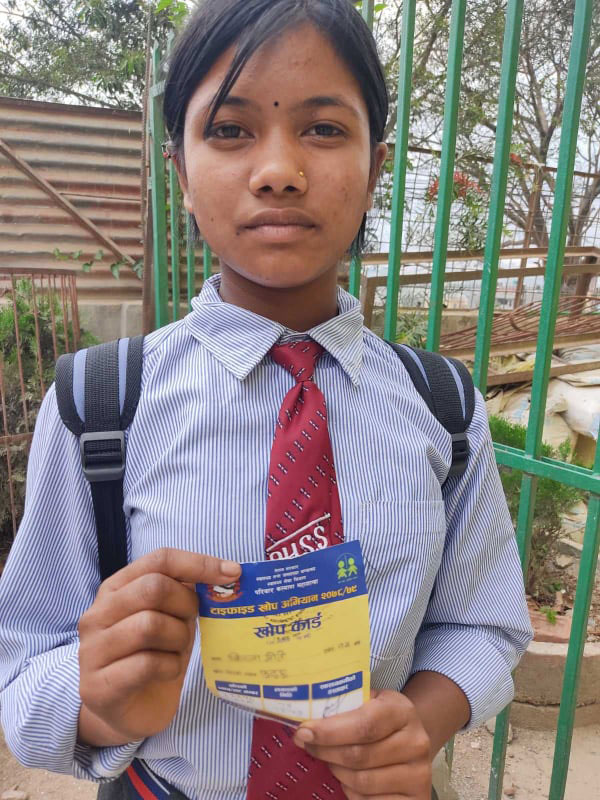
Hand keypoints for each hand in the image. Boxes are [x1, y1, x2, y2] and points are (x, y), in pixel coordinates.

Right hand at [78, 548, 239, 744]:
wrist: (126, 713)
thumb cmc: (152, 658)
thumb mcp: (171, 618)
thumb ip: (185, 593)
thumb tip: (226, 572)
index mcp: (115, 589)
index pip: (159, 560)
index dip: (198, 563)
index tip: (231, 574)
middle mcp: (97, 614)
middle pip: (153, 588)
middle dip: (185, 605)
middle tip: (192, 623)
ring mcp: (92, 651)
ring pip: (149, 625)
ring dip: (178, 639)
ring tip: (176, 650)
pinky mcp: (98, 686)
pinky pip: (147, 664)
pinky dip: (170, 666)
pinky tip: (168, 671)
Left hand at [293, 689, 431, 799]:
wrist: (411, 741)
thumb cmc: (381, 719)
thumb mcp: (370, 702)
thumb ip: (344, 705)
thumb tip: (303, 719)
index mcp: (403, 711)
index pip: (364, 724)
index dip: (330, 731)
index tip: (303, 731)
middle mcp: (416, 742)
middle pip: (359, 755)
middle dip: (325, 751)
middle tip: (306, 744)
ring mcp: (418, 774)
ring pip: (362, 781)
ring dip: (336, 771)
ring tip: (327, 760)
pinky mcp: (416, 799)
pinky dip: (351, 792)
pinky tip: (345, 778)